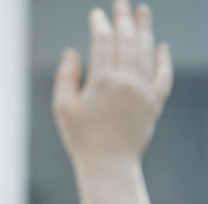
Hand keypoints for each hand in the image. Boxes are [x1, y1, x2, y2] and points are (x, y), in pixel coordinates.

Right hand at [53, 0, 171, 166]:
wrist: (108, 165)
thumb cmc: (81, 138)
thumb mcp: (63, 108)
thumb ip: (66, 77)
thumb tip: (72, 53)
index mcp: (101, 80)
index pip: (103, 42)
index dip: (100, 25)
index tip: (97, 14)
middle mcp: (126, 81)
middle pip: (127, 40)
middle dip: (124, 18)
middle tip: (122, 2)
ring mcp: (143, 90)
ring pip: (146, 52)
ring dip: (144, 30)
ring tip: (143, 13)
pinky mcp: (154, 103)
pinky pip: (163, 75)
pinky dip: (162, 59)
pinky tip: (161, 47)